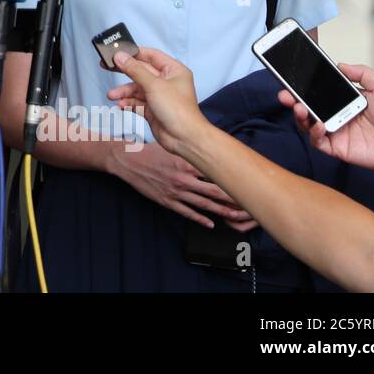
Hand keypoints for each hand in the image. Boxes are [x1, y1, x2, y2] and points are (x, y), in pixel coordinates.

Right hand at [106, 47, 205, 153]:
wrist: (183, 138)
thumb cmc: (178, 109)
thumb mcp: (153, 85)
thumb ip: (135, 70)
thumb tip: (120, 56)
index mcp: (173, 70)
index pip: (151, 55)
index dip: (134, 53)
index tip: (117, 52)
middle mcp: (166, 81)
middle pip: (141, 71)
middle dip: (124, 71)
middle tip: (107, 66)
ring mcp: (159, 96)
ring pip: (136, 88)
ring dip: (123, 91)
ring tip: (112, 95)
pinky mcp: (152, 109)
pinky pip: (136, 102)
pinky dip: (128, 103)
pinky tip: (121, 105)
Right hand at [109, 137, 254, 230]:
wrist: (127, 161)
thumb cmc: (149, 152)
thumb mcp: (171, 149)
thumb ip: (189, 153)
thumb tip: (209, 154)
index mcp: (186, 163)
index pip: (215, 173)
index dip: (231, 180)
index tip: (245, 184)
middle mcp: (183, 179)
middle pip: (214, 191)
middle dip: (232, 199)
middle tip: (247, 205)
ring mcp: (175, 192)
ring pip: (203, 204)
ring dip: (221, 211)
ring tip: (235, 217)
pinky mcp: (167, 201)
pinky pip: (187, 212)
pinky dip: (200, 219)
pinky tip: (210, 224)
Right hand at [278, 62, 373, 173]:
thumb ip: (362, 73)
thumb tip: (341, 65)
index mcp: (344, 101)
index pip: (318, 92)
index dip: (304, 87)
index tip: (293, 79)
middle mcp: (336, 115)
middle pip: (307, 108)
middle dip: (292, 100)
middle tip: (285, 94)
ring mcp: (335, 132)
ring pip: (308, 124)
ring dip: (299, 115)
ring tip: (298, 107)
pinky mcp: (337, 148)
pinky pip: (318, 141)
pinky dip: (314, 133)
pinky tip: (318, 124)